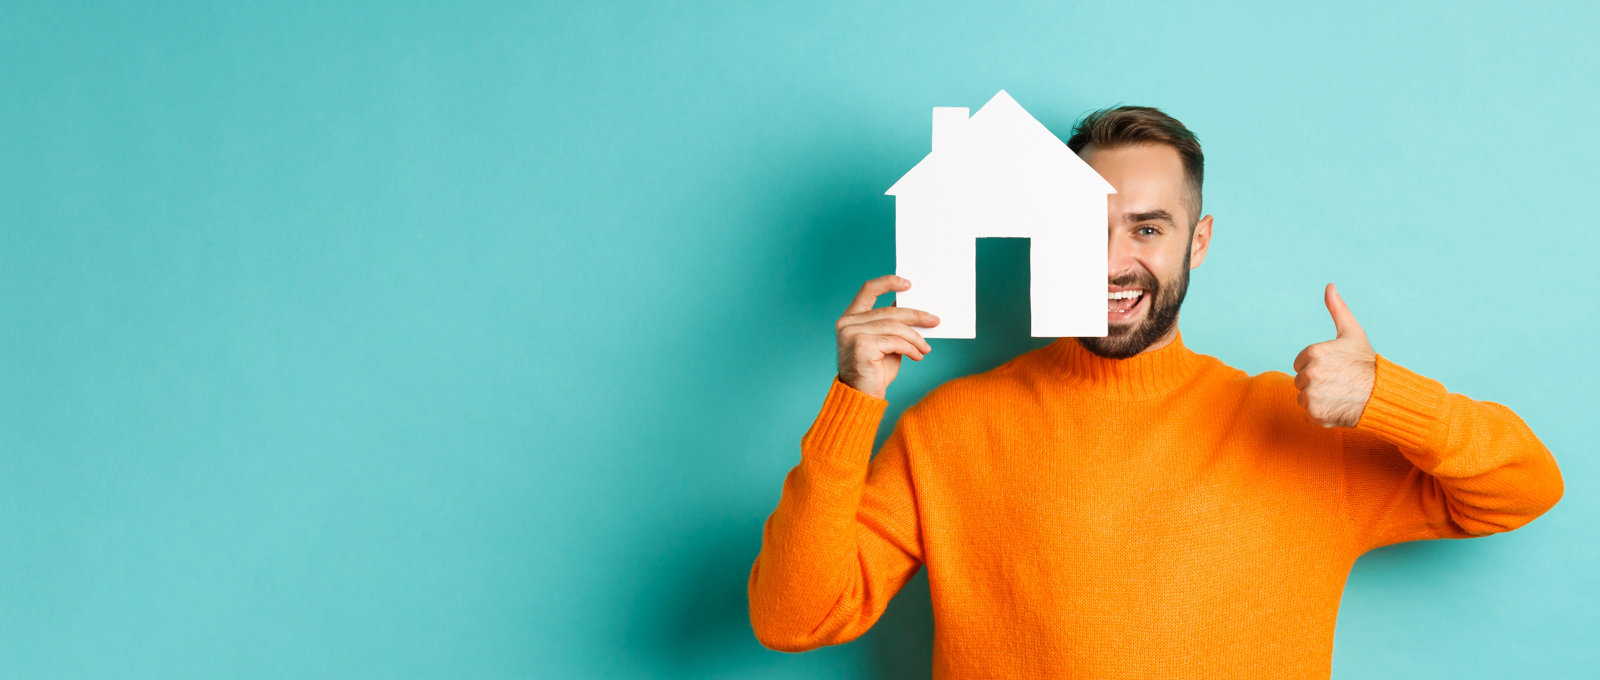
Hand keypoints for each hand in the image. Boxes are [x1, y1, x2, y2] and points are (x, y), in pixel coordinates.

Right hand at [836, 275, 938, 399]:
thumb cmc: (874, 370)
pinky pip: (895, 342)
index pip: (868, 290)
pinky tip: (918, 356)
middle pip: (888, 311)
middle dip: (915, 316)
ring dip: (915, 337)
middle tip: (934, 321)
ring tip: (926, 348)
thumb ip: (893, 325)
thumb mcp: (885, 342)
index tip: (909, 284)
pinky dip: (911, 348)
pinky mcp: (862, 346)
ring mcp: (852, 333)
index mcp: (850, 317)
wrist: (862, 396)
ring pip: (894, 327)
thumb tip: (915, 310)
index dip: (889, 282)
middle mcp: (847, 323)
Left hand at [1293, 283, 1376, 427]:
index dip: (1319, 367)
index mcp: (1313, 352)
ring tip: (1340, 394)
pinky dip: (1321, 415)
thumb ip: (1337, 310)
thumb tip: (1330, 286)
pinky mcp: (1314, 414)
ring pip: (1304, 399)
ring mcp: (1311, 395)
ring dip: (1318, 400)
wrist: (1384, 395)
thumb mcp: (1352, 333)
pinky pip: (1309, 415)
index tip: (1336, 368)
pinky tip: (1338, 407)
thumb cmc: (1367, 363)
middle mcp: (1309, 373)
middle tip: (1340, 382)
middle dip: (1318, 383)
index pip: (1301, 364)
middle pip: (1301, 382)